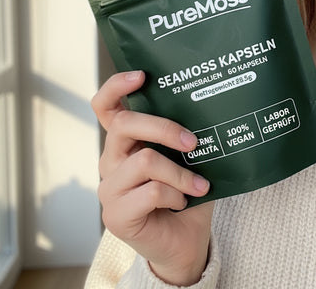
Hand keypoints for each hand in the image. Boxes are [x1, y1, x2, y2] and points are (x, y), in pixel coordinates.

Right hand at [92, 71, 213, 285]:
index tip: (141, 75)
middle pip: (125, 125)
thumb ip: (185, 134)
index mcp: (125, 142)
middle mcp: (111, 161)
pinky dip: (176, 193)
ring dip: (180, 171)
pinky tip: (184, 201)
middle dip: (163, 127)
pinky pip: (151, 191)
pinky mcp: (115, 215)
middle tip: (193, 142)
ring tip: (199, 183)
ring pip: (144, 160)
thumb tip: (210, 102)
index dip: (116, 87)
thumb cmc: (187, 192)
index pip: (105, 107)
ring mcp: (109, 188)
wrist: (185, 241)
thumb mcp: (188, 157)